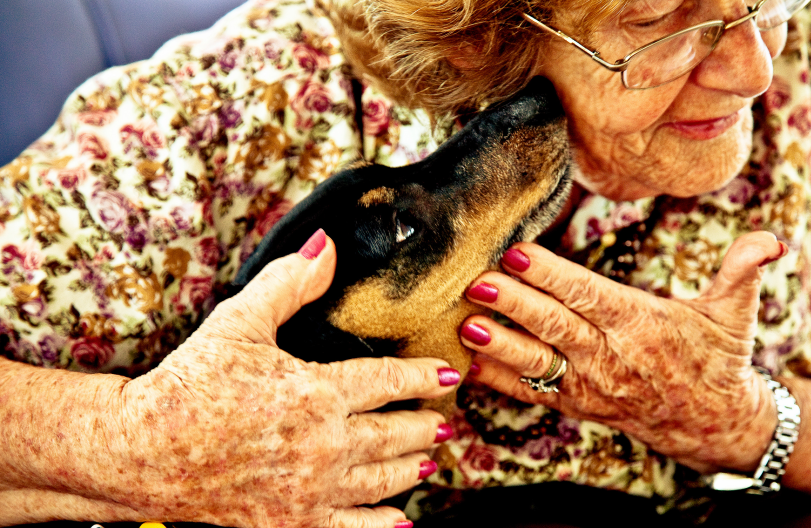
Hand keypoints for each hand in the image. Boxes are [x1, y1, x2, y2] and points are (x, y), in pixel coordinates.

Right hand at [96, 231, 456, 527]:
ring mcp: (310, 490)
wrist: (142, 451)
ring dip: (411, 468)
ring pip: (381, 480)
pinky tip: (399, 521)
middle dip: (425, 426)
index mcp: (317, 392)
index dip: (422, 377)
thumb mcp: (240, 322)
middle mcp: (324, 444)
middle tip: (444, 422)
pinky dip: (381, 525)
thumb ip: (289, 283)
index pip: (388, 381)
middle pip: (394, 434)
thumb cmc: (189, 384)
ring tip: (429, 461)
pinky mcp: (291, 523)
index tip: (447, 375)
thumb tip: (326, 245)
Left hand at [460, 232, 786, 472]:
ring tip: (465, 325)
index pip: (589, 295)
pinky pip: (532, 393)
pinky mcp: (576, 404)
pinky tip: (468, 362)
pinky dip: (500, 379)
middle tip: (477, 282)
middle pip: (555, 326)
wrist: (710, 422)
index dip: (552, 275)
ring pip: (537, 362)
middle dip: (514, 304)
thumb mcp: (735, 312)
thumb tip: (771, 240)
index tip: (518, 253)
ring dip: (499, 344)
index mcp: (640, 323)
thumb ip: (744, 270)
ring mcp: (590, 384)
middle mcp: (610, 355)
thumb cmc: (716, 358)